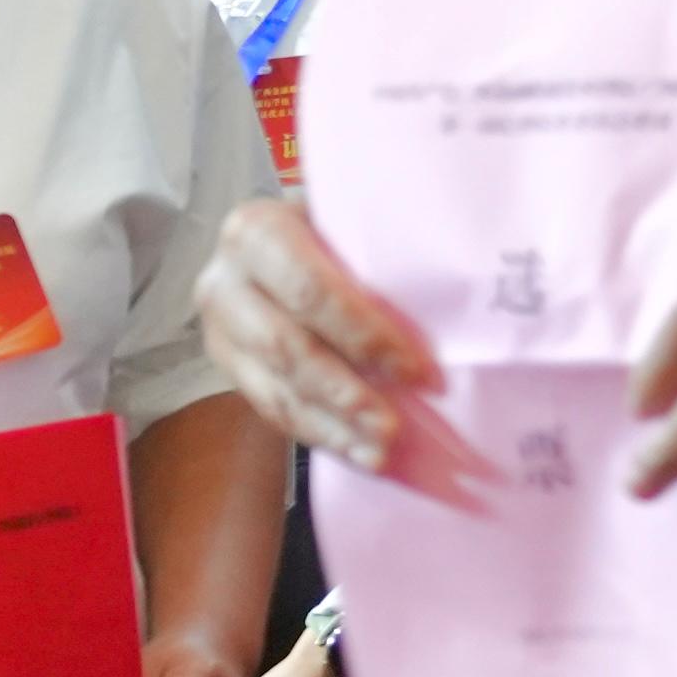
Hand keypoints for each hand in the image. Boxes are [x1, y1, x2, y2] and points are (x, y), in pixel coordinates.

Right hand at [202, 198, 493, 506]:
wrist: (287, 244)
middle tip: (394, 427)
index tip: (416, 370)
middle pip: (287, 346)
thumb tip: (458, 296)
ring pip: (277, 387)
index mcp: (256, 232)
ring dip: (333, 425)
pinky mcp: (228, 368)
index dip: (363, 333)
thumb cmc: (338, 233)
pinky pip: (271, 410)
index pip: (310, 290)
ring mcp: (219, 330)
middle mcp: (223, 281)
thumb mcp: (351, 224)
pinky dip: (319, 434)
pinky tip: (358, 452)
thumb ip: (385, 252)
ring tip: (380, 451)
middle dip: (345, 392)